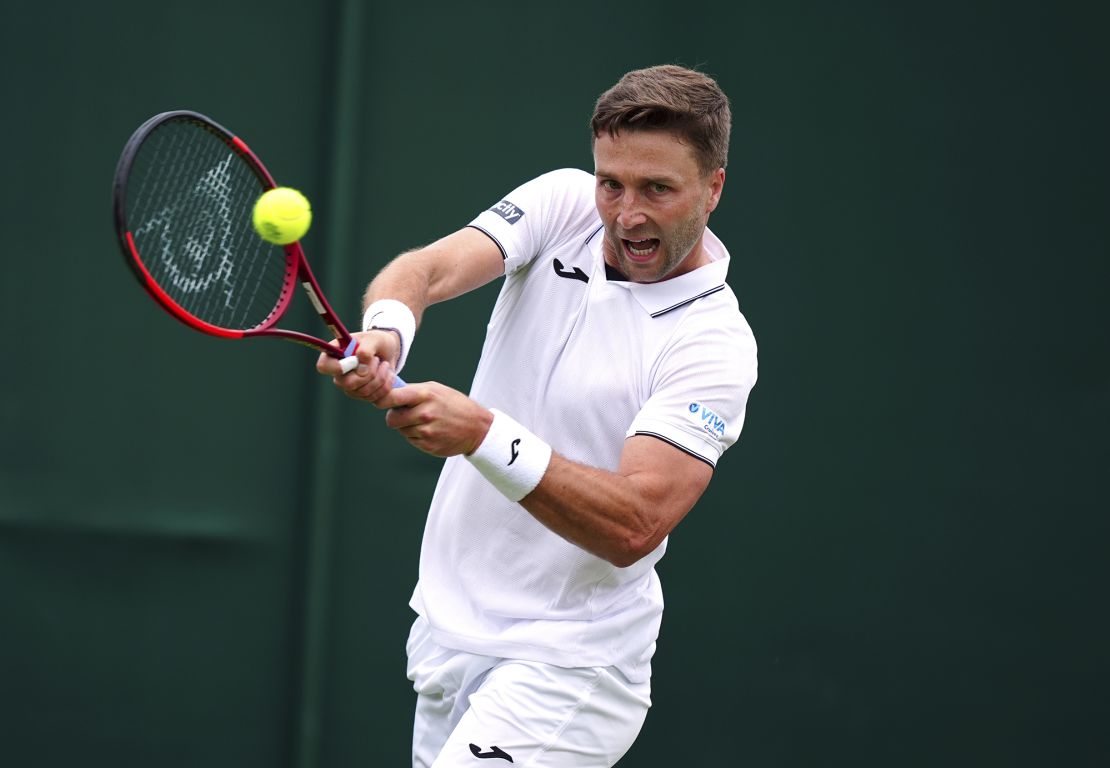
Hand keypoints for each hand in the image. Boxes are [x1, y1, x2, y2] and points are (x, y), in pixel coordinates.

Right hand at [315, 329, 400, 405]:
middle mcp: (338, 373)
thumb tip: (362, 368)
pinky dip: (386, 385)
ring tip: (384, 364)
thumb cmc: (377, 342)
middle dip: (369, 372)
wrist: (388, 351)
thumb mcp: (374, 339)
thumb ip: (366, 350)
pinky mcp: (362, 395)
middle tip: (377, 359)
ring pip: (364, 391)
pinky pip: (374, 397)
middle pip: (348, 384)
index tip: (354, 361)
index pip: (324, 366)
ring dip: (380, 377)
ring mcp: (349, 386)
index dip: (336, 367)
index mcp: (334, 354)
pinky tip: (388, 374)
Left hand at [378, 382, 492, 456]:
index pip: (391, 397)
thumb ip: (413, 390)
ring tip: (425, 421)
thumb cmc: (455, 405)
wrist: (477, 428)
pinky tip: (431, 430)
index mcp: (425, 395)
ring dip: (407, 427)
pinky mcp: (428, 446)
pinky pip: (411, 440)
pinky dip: (416, 436)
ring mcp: (426, 431)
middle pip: (391, 419)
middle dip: (395, 416)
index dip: (381, 399)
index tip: (380, 401)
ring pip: (401, 430)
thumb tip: (390, 392)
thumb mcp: (436, 389)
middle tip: (406, 413)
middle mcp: (424, 414)